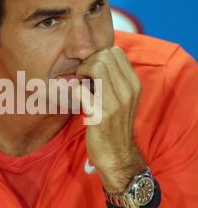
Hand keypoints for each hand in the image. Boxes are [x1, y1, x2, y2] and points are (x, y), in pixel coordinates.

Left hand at [74, 46, 145, 192]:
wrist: (117, 156)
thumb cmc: (115, 126)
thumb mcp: (122, 100)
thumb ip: (113, 80)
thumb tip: (94, 60)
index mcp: (134, 84)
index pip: (115, 51)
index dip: (97, 56)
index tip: (91, 72)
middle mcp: (128, 90)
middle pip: (104, 55)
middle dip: (87, 63)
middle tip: (82, 79)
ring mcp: (116, 102)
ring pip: (95, 66)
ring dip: (81, 73)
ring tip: (80, 87)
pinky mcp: (101, 114)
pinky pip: (80, 89)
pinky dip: (73, 90)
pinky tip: (74, 99)